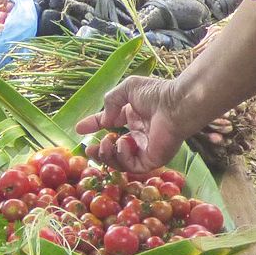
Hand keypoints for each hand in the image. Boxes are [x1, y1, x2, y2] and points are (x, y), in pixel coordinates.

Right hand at [75, 76, 197, 172]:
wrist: (176, 105)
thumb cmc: (156, 94)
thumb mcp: (127, 89)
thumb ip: (111, 101)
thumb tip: (104, 120)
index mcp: (134, 117)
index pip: (110, 124)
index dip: (94, 126)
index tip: (79, 129)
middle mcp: (139, 135)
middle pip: (113, 149)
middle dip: (99, 151)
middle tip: (88, 150)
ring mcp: (145, 149)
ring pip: (120, 161)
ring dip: (108, 154)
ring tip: (106, 143)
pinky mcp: (152, 160)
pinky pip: (132, 165)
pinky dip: (123, 156)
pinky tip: (123, 143)